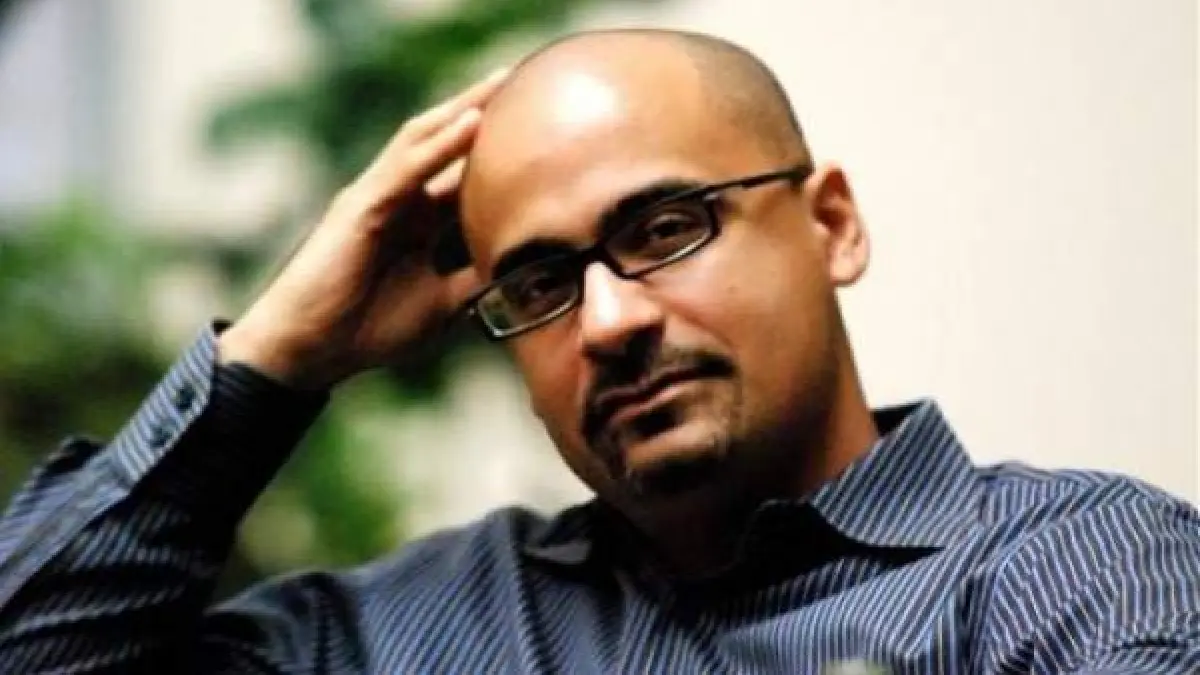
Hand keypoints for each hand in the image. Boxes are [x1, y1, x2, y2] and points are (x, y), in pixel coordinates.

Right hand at [218, 69, 507, 388]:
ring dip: (465, 108)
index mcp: (420, 220)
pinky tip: (472, 121)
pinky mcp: (361, 206)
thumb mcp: (443, 303)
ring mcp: (379, 196)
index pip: (465, 173)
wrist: (316, 349)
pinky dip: (440, 144)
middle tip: (526, 80)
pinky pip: (406, 168)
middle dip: (484, 110)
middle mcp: (401, 198)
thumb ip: (475, 279)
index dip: (500, 150)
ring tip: (503, 82)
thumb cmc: (370, 327)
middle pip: (447, 142)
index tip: (545, 128)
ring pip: (425, 140)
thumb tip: (521, 269)